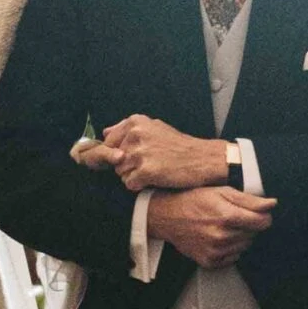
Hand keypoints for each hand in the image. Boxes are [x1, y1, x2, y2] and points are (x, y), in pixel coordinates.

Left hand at [101, 117, 227, 193]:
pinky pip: (129, 184)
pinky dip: (140, 186)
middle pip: (115, 160)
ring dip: (134, 176)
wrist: (202, 159)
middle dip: (128, 165)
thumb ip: (128, 129)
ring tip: (153, 171)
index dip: (119, 154)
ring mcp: (140, 153)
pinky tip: (154, 179)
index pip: (109, 143)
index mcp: (135, 122)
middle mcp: (135, 135)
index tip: (134, 157)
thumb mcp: (154, 128)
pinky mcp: (146, 171)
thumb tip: (105, 133)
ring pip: (120, 173)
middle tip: (150, 164)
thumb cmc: (179, 145)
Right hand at [147, 186, 274, 268]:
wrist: (167, 217)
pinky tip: (217, 238)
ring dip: (239, 237)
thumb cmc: (194, 201)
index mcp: (227, 216)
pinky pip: (232, 258)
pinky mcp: (210, 261)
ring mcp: (215, 251)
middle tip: (231, 217)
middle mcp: (222, 236)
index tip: (255, 213)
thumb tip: (272, 204)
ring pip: (244, 246)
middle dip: (248, 225)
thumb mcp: (222, 192)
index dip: (262, 216)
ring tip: (222, 226)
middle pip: (254, 234)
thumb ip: (249, 200)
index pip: (263, 222)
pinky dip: (229, 249)